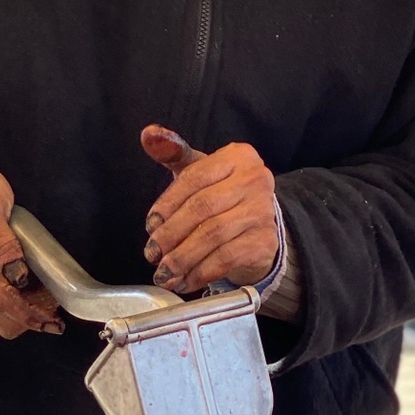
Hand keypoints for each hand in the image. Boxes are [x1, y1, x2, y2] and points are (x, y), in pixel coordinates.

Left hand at [141, 125, 278, 292]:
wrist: (258, 226)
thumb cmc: (221, 194)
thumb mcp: (199, 171)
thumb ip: (173, 152)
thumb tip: (149, 133)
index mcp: (238, 156)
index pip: (195, 177)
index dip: (167, 203)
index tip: (150, 225)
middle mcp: (256, 180)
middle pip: (203, 208)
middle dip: (171, 234)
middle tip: (151, 253)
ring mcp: (263, 212)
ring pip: (213, 236)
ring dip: (182, 258)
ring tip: (163, 271)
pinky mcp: (265, 242)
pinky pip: (226, 259)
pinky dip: (200, 272)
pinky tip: (184, 280)